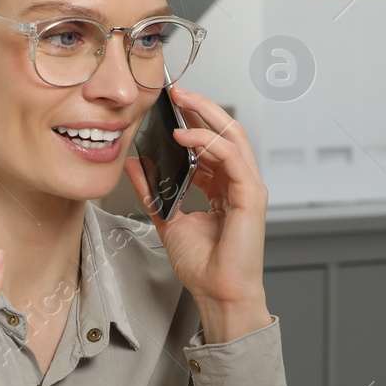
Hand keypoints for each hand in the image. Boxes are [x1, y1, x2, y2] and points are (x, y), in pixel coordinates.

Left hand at [123, 84, 270, 339]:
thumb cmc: (203, 266)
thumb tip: (135, 165)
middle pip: (225, 132)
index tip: (170, 107)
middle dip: (201, 108)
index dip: (193, 122)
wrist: (217, 293)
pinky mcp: (250, 196)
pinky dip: (209, 143)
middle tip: (177, 92)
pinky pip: (232, 158)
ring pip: (232, 136)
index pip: (211, 143)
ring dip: (206, 115)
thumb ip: (153, 190)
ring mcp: (248, 188)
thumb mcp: (168, 218)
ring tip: (182, 101)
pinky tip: (186, 137)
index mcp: (223, 187)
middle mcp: (238, 183)